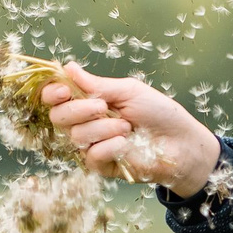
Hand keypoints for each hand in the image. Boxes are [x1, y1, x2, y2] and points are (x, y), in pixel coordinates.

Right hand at [41, 62, 222, 196]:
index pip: (57, 97)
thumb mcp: (129, 91)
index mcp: (89, 100)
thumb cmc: (158, 113)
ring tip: (127, 127)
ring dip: (103, 127)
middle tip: (102, 106)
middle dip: (78, 109)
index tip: (64, 90)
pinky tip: (126, 144)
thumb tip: (69, 67)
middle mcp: (86, 122)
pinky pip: (92, 156)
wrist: (180, 142)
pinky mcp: (101, 166)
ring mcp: (92, 145)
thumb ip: (97, 84)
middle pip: (58, 117)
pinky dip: (109, 146)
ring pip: (76, 136)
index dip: (52, 93)